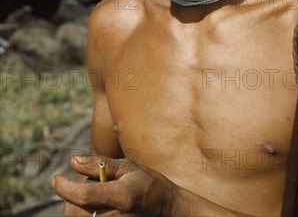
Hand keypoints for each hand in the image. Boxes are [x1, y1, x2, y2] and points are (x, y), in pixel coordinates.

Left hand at [52, 154, 189, 216]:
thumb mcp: (128, 167)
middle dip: (72, 194)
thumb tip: (73, 161)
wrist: (167, 210)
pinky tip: (96, 204)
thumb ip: (99, 165)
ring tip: (96, 192)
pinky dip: (84, 212)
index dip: (65, 188)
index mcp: (122, 197)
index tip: (55, 178)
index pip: (84, 196)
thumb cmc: (148, 184)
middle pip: (75, 211)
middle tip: (87, 181)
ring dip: (78, 205)